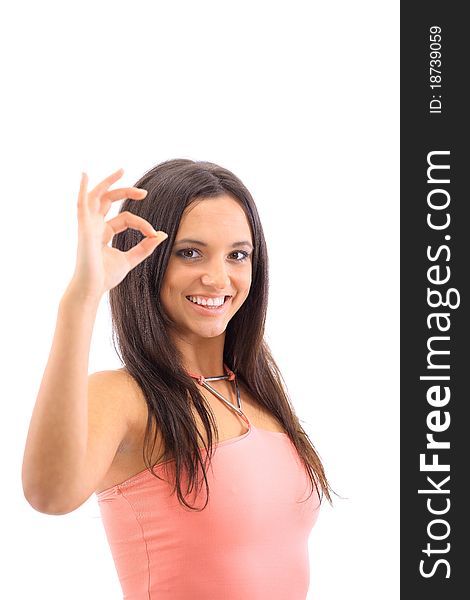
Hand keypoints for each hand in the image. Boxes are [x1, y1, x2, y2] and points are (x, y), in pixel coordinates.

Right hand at [69, 168, 166, 299]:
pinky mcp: (84, 228)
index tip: (154, 234)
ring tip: (121, 171)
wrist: (92, 289)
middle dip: (125, 192)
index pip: (126, 218)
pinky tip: (84, 175)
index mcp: (104, 232)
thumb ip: (145, 247)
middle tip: (144, 192)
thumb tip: (162, 234)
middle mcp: (94, 226)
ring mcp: (87, 225)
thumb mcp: (131, 259)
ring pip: (96, 196)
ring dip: (108, 183)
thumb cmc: (105, 277)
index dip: (143, 224)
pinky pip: (81, 204)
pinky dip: (82, 189)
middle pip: (108, 201)